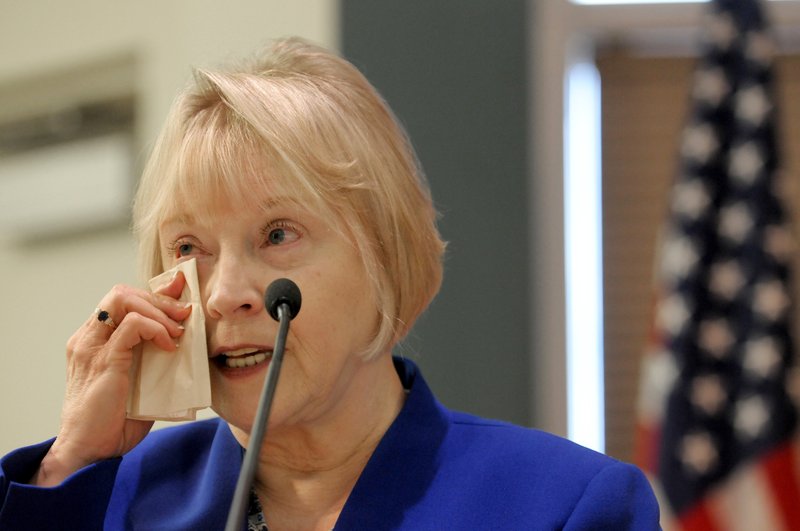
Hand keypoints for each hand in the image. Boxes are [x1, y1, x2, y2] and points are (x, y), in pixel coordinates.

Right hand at [31, 272, 191, 486]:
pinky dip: (155, 329)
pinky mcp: (103, 360)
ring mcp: (92, 347)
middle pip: (122, 294)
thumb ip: (152, 362)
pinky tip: (169, 346)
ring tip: (177, 331)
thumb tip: (183, 347)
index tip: (180, 296)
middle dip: (159, 299)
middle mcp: (88, 339)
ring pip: (123, 300)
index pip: (121, 301)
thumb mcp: (139, 384)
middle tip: (184, 315)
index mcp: (93, 342)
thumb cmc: (111, 423)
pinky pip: (131, 326)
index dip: (153, 294)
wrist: (87, 451)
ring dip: (158, 310)